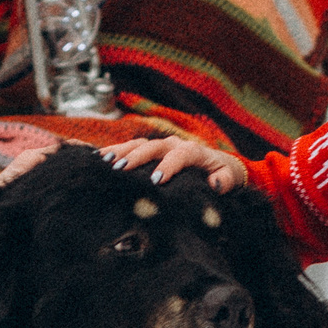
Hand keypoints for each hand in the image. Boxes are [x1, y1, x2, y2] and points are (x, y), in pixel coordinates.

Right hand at [100, 136, 246, 190]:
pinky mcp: (150, 150)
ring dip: (120, 151)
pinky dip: (115, 151)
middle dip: (136, 157)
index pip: (180, 155)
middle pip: (153, 146)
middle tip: (120, 168)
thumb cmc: (222, 174)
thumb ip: (225, 180)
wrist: (217, 164)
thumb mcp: (229, 178)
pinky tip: (97, 158)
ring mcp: (160, 145)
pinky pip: (130, 147)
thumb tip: (215, 183)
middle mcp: (174, 144)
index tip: (156, 180)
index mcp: (194, 151)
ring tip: (104, 162)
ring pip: (138, 144)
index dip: (168, 166)